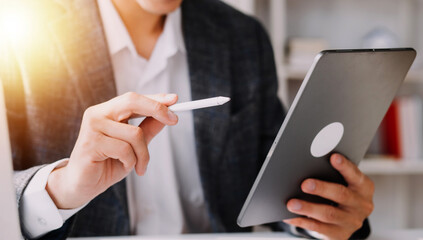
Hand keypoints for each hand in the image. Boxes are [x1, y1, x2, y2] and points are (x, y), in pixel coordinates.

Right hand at [46, 92, 177, 208]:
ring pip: (135, 133)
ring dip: (143, 154)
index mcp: (106, 111)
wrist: (83, 186)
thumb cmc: (107, 164)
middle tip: (174, 120)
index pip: (133, 98)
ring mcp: (92, 127)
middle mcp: (97, 114)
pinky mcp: (90, 143)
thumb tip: (167, 116)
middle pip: (132, 101)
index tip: (175, 100)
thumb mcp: (133, 146)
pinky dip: (131, 161)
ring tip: (138, 166)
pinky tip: (122, 166)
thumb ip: (147, 129)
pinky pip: (125, 150)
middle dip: (157, 109)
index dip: (155, 99)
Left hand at [283, 154, 373, 239]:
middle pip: (341, 195)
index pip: (355, 175)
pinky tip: (290, 216)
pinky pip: (319, 228)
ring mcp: (351, 222)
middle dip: (321, 188)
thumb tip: (308, 164)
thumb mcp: (344, 182)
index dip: (345, 166)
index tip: (333, 157)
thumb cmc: (341, 193)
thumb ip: (332, 173)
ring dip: (308, 208)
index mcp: (364, 187)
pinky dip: (302, 221)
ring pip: (328, 214)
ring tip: (292, 203)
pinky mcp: (340, 235)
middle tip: (305, 184)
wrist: (346, 219)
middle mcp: (361, 205)